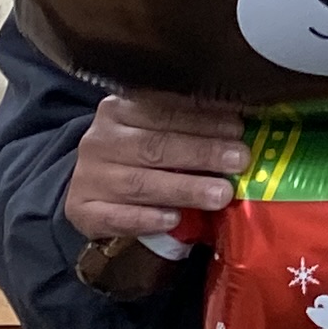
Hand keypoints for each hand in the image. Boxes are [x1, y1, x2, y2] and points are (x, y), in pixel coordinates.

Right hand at [64, 91, 247, 244]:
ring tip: (221, 194)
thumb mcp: (160, 131)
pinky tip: (173, 219)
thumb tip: (245, 121)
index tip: (238, 127)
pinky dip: (145, 218)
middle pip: (155, 146)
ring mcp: (89, 177)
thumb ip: (190, 125)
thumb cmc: (141, 154)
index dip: (204, 119)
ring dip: (184, 188)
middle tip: (240, 160)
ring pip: (140, 182)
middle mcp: (100, 140)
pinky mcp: (82, 211)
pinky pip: (115, 216)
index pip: (164, 110)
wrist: (95, 187)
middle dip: (201, 153)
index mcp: (120, 109)